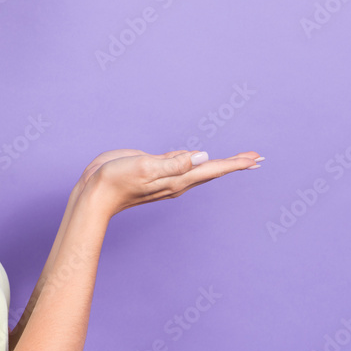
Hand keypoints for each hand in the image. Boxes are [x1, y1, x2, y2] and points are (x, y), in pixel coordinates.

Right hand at [83, 149, 262, 217]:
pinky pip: (181, 163)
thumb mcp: (146, 167)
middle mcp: (176, 180)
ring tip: (236, 160)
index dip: (235, 163)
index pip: (213, 169)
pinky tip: (198, 157)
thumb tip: (202, 156)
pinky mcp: (154, 170)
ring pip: (199, 169)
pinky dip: (196, 161)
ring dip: (218, 163)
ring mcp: (166, 177)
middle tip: (257, 158)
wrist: (93, 194)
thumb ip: (174, 162)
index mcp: (177, 179)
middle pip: (212, 171)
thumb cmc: (116, 181)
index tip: (256, 159)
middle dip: (234, 164)